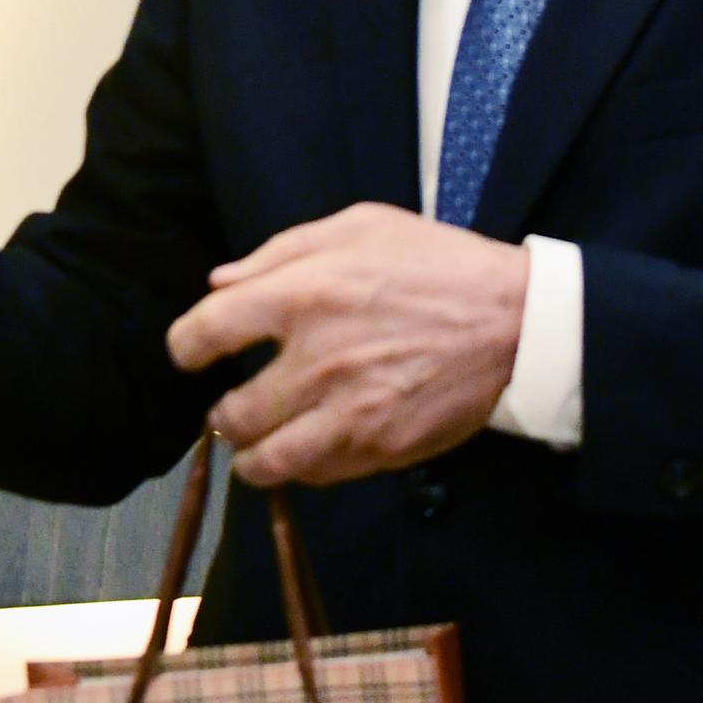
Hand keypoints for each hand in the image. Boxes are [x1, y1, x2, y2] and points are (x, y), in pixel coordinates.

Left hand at [168, 204, 528, 487]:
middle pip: (230, 415)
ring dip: (252, 457)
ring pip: (266, 462)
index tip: (192, 353)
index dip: (185, 347)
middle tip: (233, 408)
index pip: (205, 332)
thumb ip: (281, 251)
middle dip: (223, 415)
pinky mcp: (381, 447)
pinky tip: (310, 448)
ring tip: (258, 445)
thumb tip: (219, 283)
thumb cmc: (436, 264)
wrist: (517, 322)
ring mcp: (349, 411)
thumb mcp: (360, 227)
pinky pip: (318, 475)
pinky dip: (303, 468)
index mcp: (303, 295)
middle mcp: (317, 360)